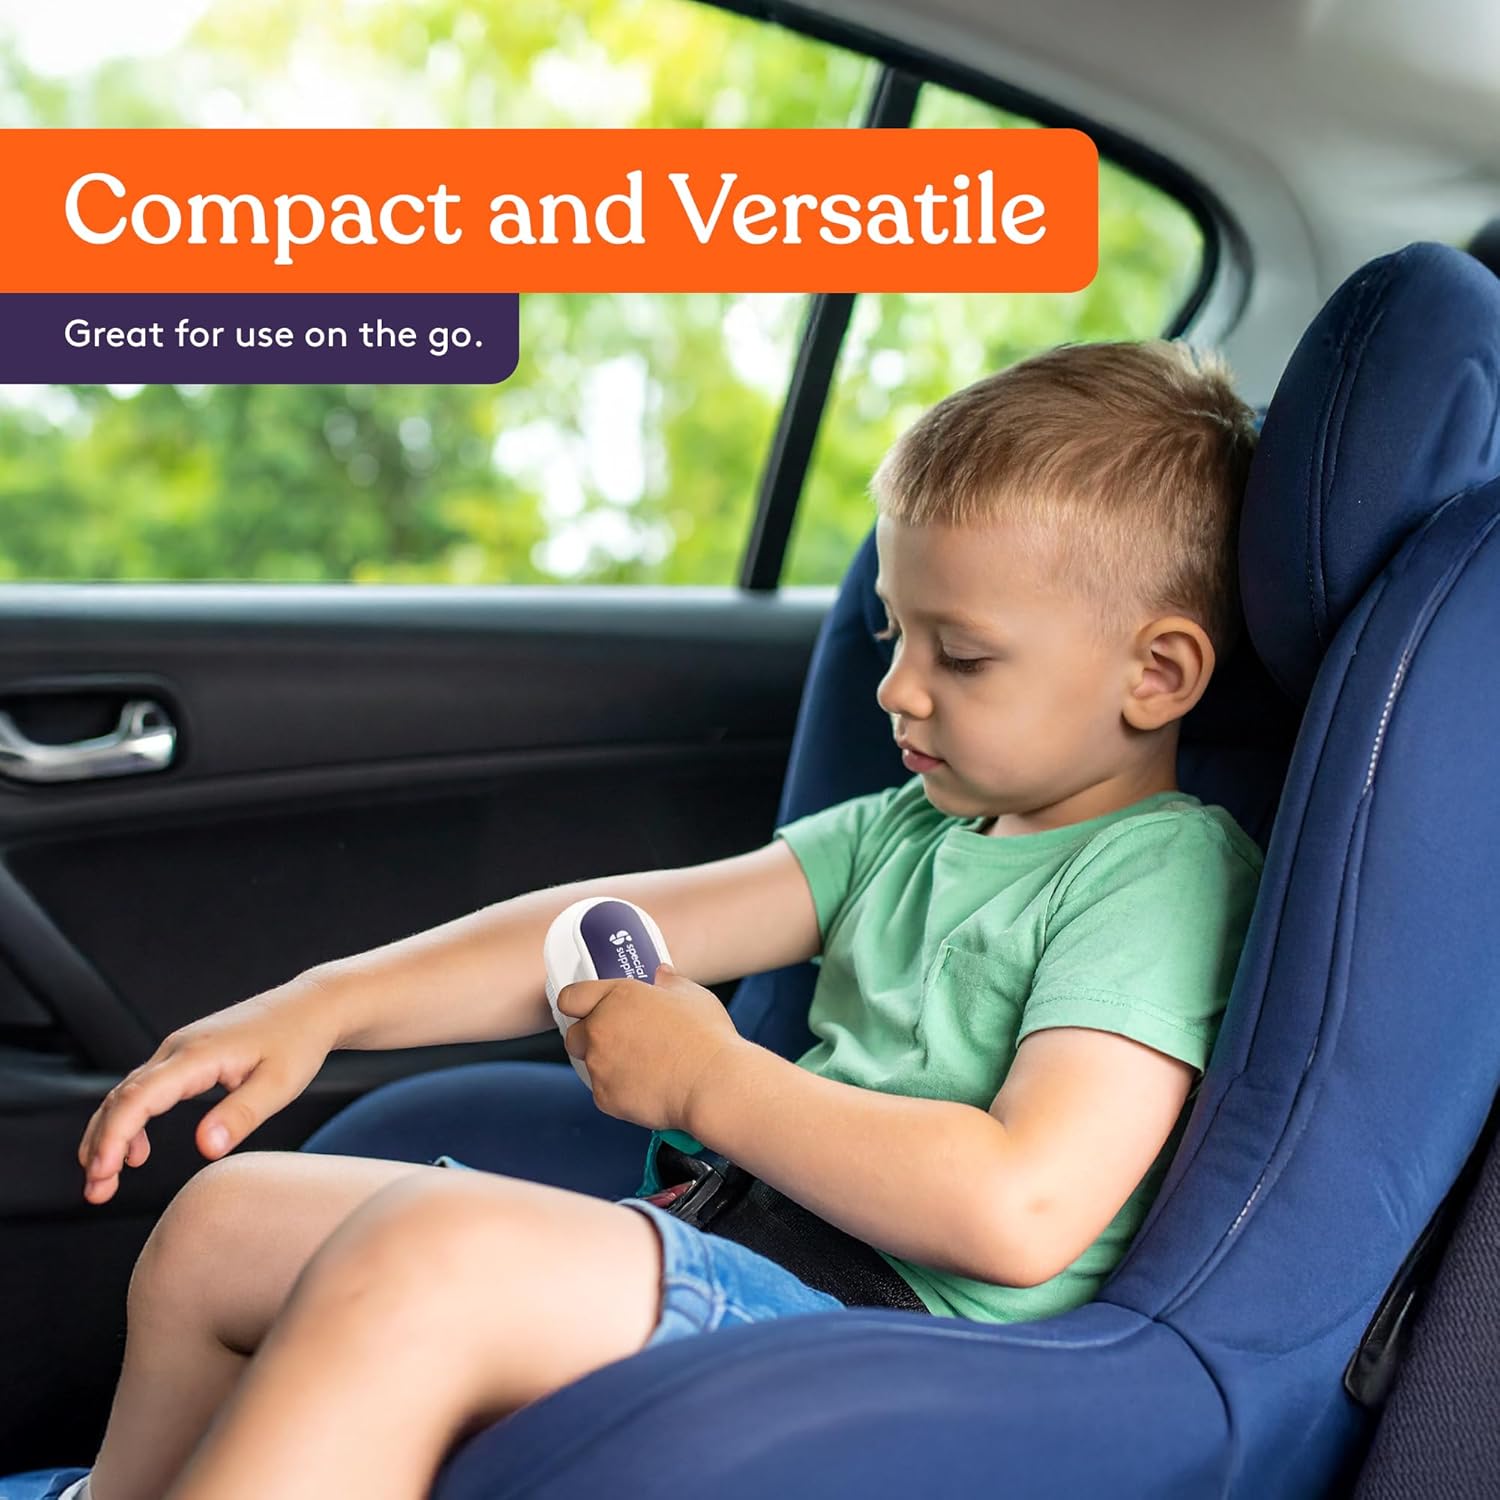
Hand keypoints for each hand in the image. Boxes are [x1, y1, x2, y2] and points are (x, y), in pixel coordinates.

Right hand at [76, 975, 340, 1204]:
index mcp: (197, 1055)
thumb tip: (205, 1149)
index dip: (114, 1136)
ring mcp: (179, 1049)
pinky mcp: (186, 1056)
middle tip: (95, 1191)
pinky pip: (144, 1090)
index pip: (138, 1097)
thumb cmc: (299, 1041)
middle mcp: (178, 1048)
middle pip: (122, 1097)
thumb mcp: (280, 1084)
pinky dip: (130, 1122)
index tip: (102, 1172)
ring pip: (127, 1094)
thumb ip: (242, 1115)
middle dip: (101, 1144)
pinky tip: (136, 1153)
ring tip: (103, 1181)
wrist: (311, 1005)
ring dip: (109, 1136)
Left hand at [555, 963, 744, 1133]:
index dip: (577, 1004)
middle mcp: (600, 1029)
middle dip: (591, 1039)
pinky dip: (620, 1091)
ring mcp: (599, 1065)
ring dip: (608, 1066)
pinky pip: (604, 1093)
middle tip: (619, 1041)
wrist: (713, 1084)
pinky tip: (647, 1087)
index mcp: (617, 997)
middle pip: (574, 1035)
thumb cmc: (706, 1038)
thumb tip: (661, 974)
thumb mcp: (693, 996)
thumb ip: (670, 981)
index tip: (586, 1009)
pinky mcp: (605, 1097)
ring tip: (643, 1067)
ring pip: (591, 1066)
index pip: (570, 997)